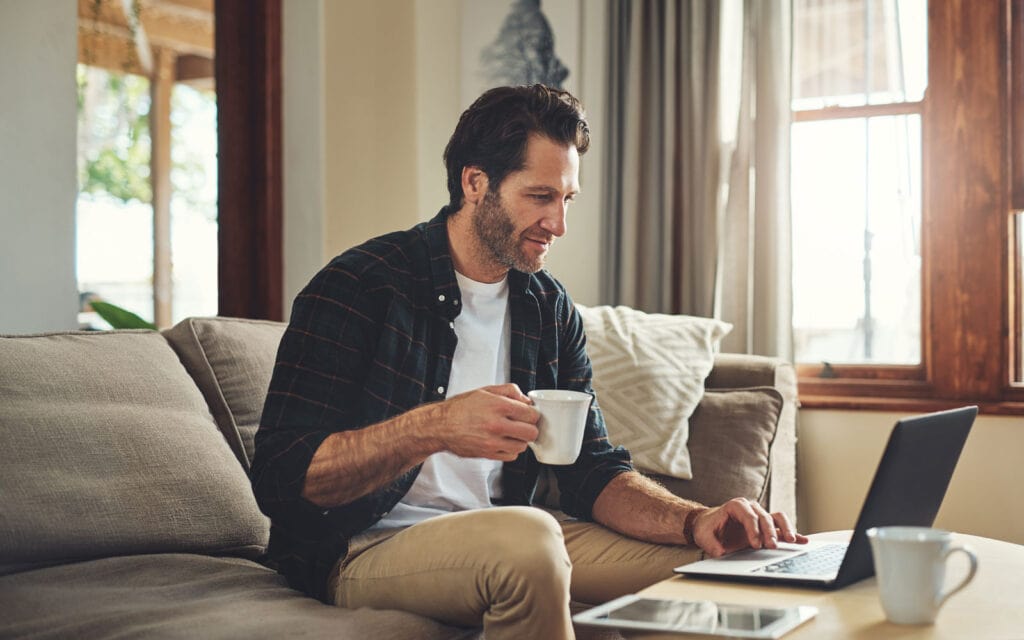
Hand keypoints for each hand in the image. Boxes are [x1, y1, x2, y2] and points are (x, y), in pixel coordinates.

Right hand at [436, 384, 539, 460]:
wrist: (440, 425)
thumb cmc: (460, 408)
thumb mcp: (485, 391)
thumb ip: (509, 391)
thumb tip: (525, 400)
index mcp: (498, 406)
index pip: (531, 414)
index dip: (532, 414)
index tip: (528, 414)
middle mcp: (496, 425)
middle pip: (531, 432)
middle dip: (529, 428)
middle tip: (523, 425)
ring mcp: (493, 441)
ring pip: (523, 446)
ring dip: (520, 440)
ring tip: (511, 433)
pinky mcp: (488, 454)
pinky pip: (511, 456)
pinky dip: (510, 450)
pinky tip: (503, 441)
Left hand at [692, 497, 808, 556]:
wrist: (709, 524)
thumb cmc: (707, 528)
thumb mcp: (704, 536)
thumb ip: (712, 544)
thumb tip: (721, 552)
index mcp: (735, 506)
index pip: (749, 516)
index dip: (754, 530)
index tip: (755, 545)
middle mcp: (751, 508)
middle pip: (765, 517)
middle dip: (769, 532)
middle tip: (771, 546)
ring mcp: (760, 515)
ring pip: (777, 518)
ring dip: (785, 529)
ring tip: (791, 541)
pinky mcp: (766, 526)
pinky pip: (781, 527)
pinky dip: (792, 533)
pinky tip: (802, 540)